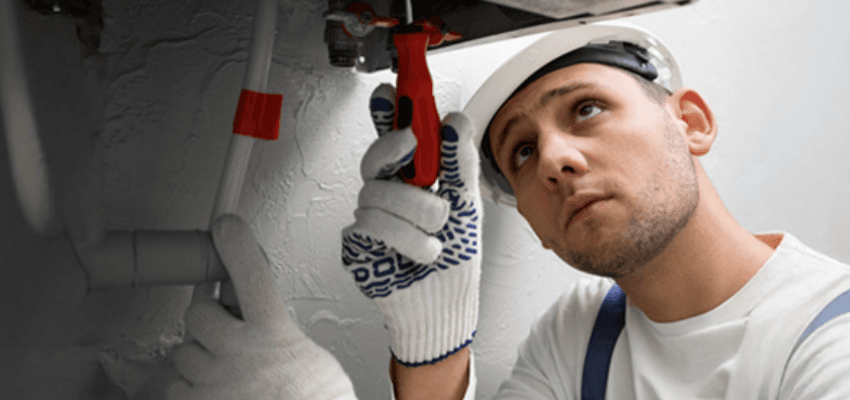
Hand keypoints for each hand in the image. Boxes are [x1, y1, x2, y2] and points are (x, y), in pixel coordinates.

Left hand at [156, 215, 356, 399]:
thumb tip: (253, 317)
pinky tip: (217, 396)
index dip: (236, 245)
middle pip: (200, 313)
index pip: (252, 274)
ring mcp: (213, 383)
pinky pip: (176, 388)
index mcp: (275, 334)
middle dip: (210, 322)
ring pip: (185, 352)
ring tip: (229, 377)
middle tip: (228, 335)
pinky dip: (191, 391)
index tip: (226, 226)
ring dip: (201, 359)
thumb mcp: (307, 357)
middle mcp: (239, 353)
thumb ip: (277, 331)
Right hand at [341, 84, 481, 365]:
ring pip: (377, 193)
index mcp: (411, 179)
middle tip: (412, 144)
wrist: (446, 304)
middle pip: (374, 157)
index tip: (389, 93)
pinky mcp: (357, 244)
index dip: (386, 114)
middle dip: (393, 149)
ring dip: (417, 214)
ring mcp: (369, 218)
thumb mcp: (467, 204)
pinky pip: (371, 225)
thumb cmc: (455, 256)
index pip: (393, 138)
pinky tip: (421, 253)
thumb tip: (455, 122)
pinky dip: (406, 239)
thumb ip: (458, 164)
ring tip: (436, 235)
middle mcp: (387, 194)